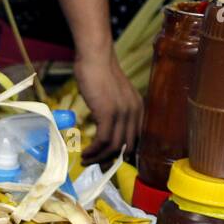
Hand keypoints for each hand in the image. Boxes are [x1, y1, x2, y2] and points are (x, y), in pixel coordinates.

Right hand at [75, 48, 142, 163]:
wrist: (95, 57)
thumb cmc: (99, 73)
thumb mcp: (113, 95)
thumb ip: (114, 111)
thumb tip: (105, 128)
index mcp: (138, 109)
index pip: (136, 139)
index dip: (123, 154)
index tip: (108, 162)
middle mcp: (134, 112)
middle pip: (127, 147)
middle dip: (110, 161)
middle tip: (96, 166)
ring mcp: (122, 113)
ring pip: (115, 147)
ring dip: (99, 158)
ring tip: (86, 160)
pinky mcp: (109, 113)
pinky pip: (104, 140)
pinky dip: (94, 150)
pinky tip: (85, 152)